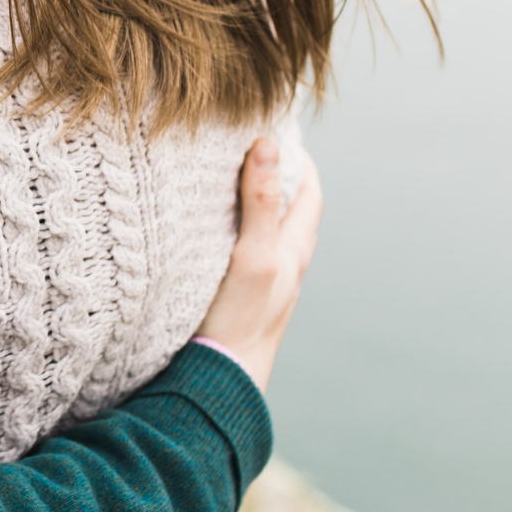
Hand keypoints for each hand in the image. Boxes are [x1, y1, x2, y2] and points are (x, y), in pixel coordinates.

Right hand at [195, 137, 321, 390]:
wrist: (219, 382)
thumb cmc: (241, 319)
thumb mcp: (254, 254)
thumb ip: (261, 202)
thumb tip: (268, 143)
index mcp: (295, 250)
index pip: (309, 192)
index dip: (297, 159)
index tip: (276, 129)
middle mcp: (283, 265)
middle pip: (286, 208)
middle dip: (271, 174)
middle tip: (242, 143)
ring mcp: (260, 282)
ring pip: (262, 230)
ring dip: (247, 202)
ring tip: (218, 176)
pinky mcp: (235, 296)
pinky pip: (240, 250)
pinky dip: (229, 228)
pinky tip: (202, 227)